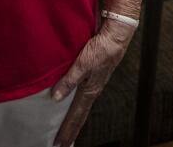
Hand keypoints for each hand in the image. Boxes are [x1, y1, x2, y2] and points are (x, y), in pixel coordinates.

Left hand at [50, 20, 132, 146]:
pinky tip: (69, 101)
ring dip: (72, 117)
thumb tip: (56, 98)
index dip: (67, 130)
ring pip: (80, 105)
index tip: (60, 143)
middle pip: (79, 115)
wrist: (116, 35)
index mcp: (90, 91)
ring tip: (65, 127)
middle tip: (61, 143)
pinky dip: (74, 102)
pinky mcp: (92, 74)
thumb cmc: (102, 49)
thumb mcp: (83, 64)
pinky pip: (80, 93)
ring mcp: (93, 83)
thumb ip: (69, 80)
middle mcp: (91, 90)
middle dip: (70, 129)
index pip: (76, 116)